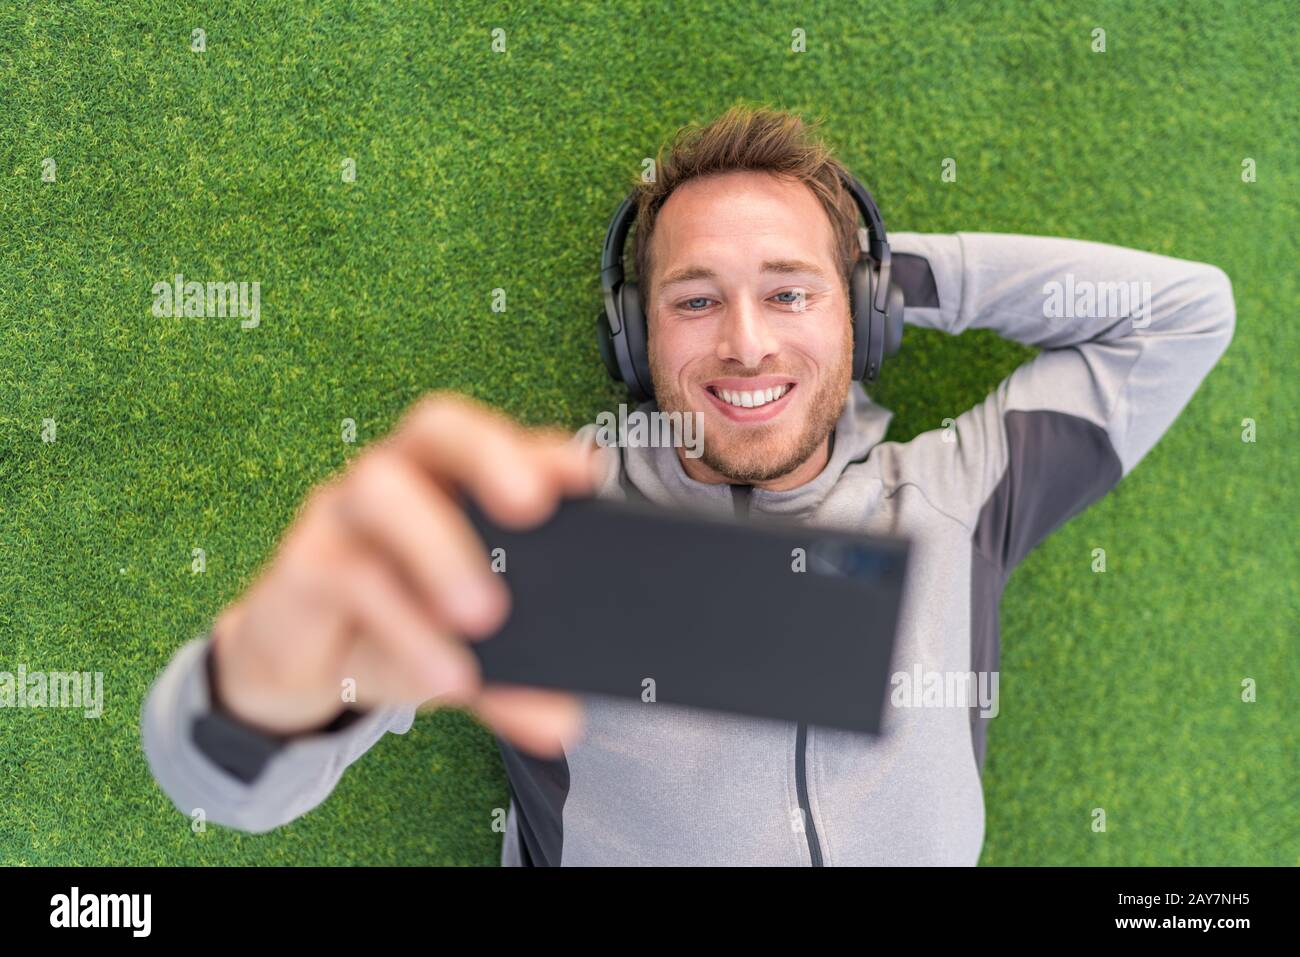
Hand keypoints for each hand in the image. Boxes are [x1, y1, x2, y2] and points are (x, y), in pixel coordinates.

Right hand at [208, 390, 602, 757]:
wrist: (300, 667)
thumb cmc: (396, 628)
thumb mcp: (464, 649)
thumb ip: (516, 676)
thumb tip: (563, 720)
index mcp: (449, 480)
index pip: (496, 439)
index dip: (540, 448)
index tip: (586, 475)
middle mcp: (397, 478)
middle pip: (436, 426)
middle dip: (489, 456)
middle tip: (533, 508)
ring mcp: (342, 513)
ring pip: (380, 490)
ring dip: (439, 548)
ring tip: (484, 616)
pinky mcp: (301, 564)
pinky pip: (348, 576)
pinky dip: (403, 627)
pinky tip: (440, 674)